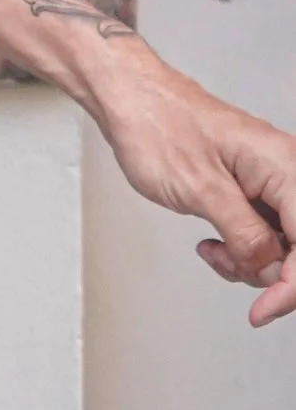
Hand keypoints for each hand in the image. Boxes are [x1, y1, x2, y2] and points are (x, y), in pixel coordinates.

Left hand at [93, 49, 295, 326]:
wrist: (129, 100)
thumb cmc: (157, 125)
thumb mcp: (200, 188)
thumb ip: (243, 233)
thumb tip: (273, 270)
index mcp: (285, 167)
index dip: (292, 285)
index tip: (264, 310)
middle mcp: (286, 174)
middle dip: (269, 271)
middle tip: (231, 268)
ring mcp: (271, 184)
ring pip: (282, 247)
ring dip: (249, 262)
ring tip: (213, 249)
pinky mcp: (253, 192)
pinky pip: (261, 235)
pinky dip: (239, 250)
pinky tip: (212, 243)